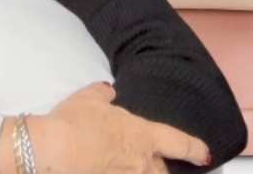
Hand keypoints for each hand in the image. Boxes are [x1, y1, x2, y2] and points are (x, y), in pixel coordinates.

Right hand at [43, 81, 210, 173]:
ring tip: (122, 163)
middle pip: (163, 171)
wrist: (55, 151)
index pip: (180, 142)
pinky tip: (105, 167)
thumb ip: (102, 95)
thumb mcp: (87, 99)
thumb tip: (109, 92)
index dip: (195, 148)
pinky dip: (117, 171)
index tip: (203, 153)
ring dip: (138, 170)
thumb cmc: (74, 122)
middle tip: (147, 159)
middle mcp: (143, 163)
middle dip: (158, 167)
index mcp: (142, 135)